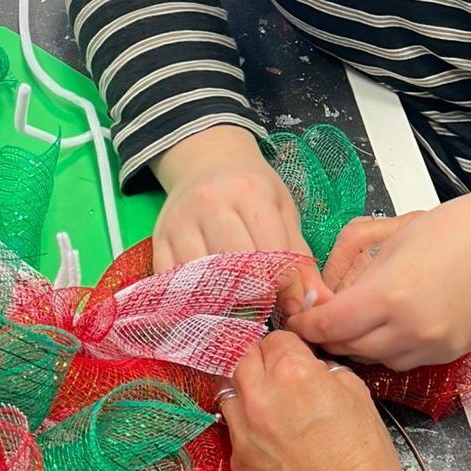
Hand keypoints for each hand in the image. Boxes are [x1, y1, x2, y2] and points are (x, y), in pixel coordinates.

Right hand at [151, 125, 326, 311]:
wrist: (206, 162)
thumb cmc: (253, 189)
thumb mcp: (283, 210)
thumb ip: (299, 257)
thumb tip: (312, 304)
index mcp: (249, 193)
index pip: (269, 252)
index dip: (282, 284)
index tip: (287, 298)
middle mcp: (210, 204)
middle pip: (234, 267)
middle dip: (253, 295)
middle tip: (263, 307)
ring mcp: (180, 223)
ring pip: (201, 278)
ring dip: (222, 302)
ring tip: (238, 308)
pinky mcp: (159, 241)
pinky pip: (173, 283)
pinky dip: (192, 300)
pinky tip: (209, 304)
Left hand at [219, 332, 412, 470]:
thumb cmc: (366, 454)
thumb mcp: (358, 394)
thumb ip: (326, 371)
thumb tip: (312, 369)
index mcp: (293, 373)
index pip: (276, 339)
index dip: (289, 346)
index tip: (296, 356)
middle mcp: (260, 396)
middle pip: (245, 360)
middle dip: (262, 361)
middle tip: (279, 374)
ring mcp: (243, 431)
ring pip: (229, 392)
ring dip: (246, 390)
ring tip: (267, 402)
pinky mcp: (237, 461)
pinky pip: (233, 430)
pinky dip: (246, 425)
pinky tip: (268, 436)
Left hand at [288, 189, 470, 369]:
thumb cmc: (454, 227)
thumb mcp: (389, 235)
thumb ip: (350, 269)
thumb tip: (322, 295)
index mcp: (390, 294)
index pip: (329, 327)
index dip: (305, 325)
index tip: (295, 319)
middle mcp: (410, 330)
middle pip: (348, 349)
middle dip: (329, 336)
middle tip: (320, 319)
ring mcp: (433, 346)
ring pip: (376, 361)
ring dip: (359, 345)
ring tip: (357, 320)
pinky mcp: (451, 354)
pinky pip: (405, 360)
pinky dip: (390, 348)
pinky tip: (392, 324)